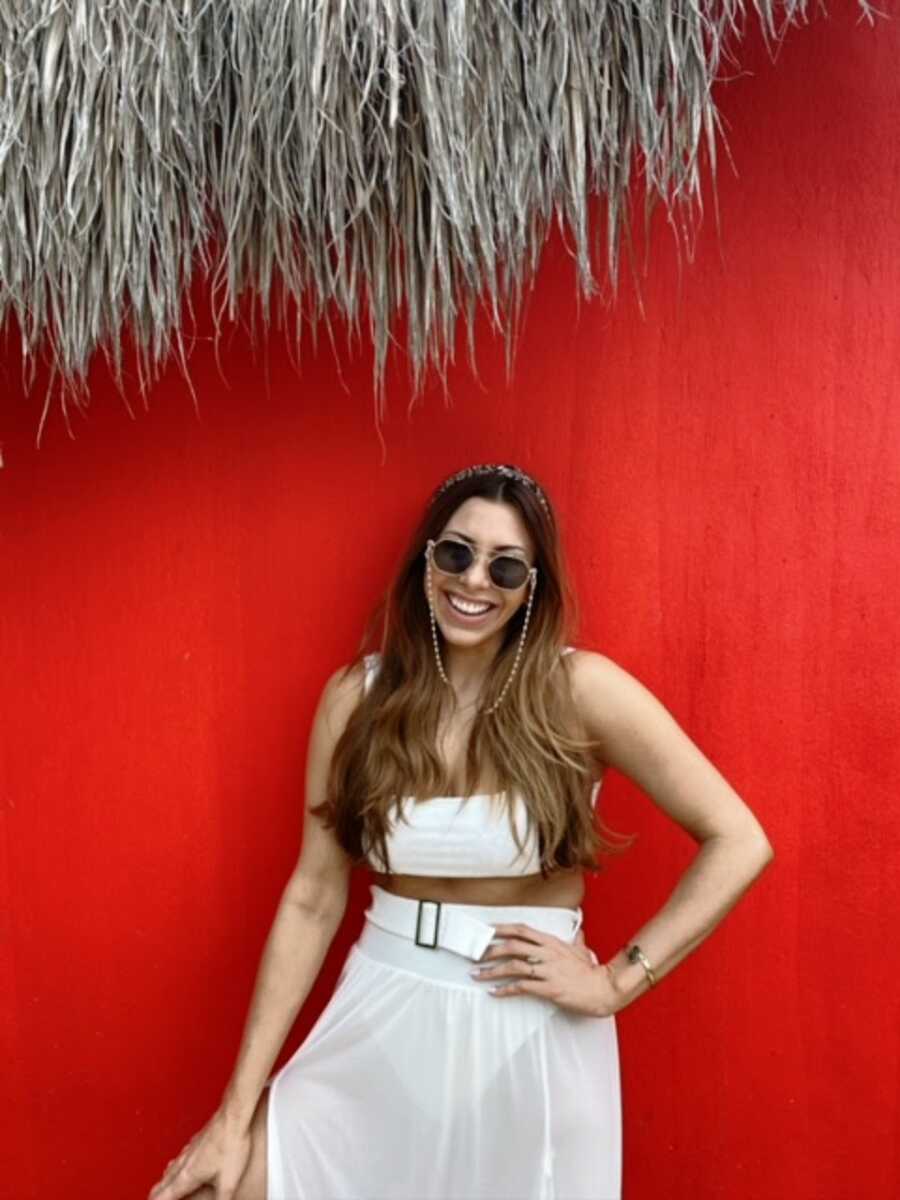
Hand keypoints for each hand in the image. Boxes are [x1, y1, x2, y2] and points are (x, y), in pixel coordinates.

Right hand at [147, 1107, 251, 1199]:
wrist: (233, 1117)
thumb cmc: (231, 1145)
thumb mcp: (228, 1182)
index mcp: (187, 1177)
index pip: (162, 1197)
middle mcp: (183, 1164)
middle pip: (161, 1186)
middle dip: (155, 1196)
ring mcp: (187, 1152)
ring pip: (168, 1172)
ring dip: (162, 1184)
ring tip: (160, 1191)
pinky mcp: (195, 1143)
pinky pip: (177, 1161)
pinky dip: (171, 1171)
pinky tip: (177, 1168)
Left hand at [471, 922, 620, 1017]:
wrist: (603, 989)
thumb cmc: (592, 971)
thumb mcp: (582, 951)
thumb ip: (576, 941)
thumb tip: (578, 933)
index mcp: (551, 942)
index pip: (521, 930)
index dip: (502, 928)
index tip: (487, 930)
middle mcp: (547, 953)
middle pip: (512, 946)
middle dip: (490, 949)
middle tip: (476, 955)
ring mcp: (547, 970)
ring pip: (513, 966)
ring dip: (491, 970)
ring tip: (477, 974)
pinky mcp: (548, 988)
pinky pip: (521, 987)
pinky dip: (505, 990)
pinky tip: (494, 992)